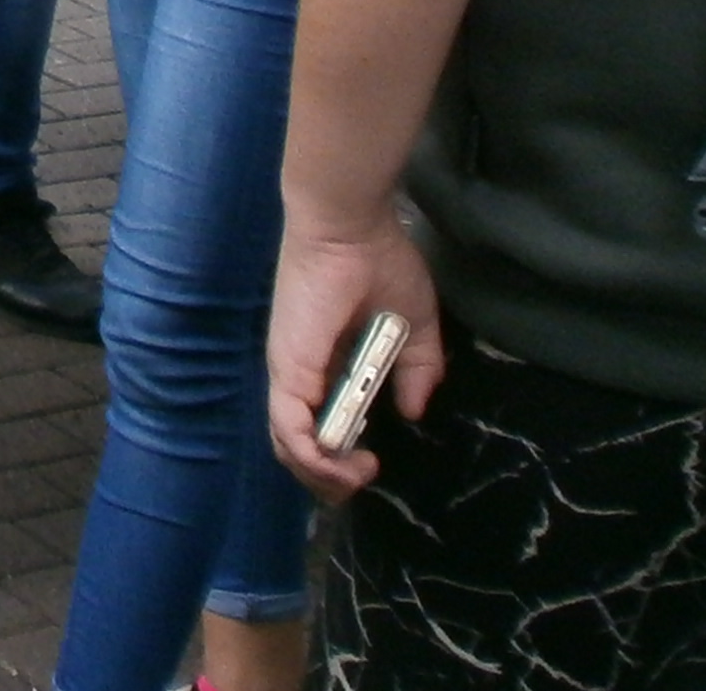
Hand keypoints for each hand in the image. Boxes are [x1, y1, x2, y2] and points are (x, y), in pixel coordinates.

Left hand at [267, 207, 445, 502]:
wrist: (352, 225)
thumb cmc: (380, 262)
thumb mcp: (414, 325)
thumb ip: (417, 371)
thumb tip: (413, 411)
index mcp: (325, 364)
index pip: (317, 426)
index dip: (340, 457)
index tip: (374, 461)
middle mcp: (299, 373)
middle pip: (297, 447)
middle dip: (330, 479)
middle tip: (364, 475)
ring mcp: (290, 372)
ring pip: (289, 446)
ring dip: (325, 476)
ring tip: (360, 473)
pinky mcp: (288, 368)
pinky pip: (291, 428)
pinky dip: (315, 458)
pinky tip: (347, 464)